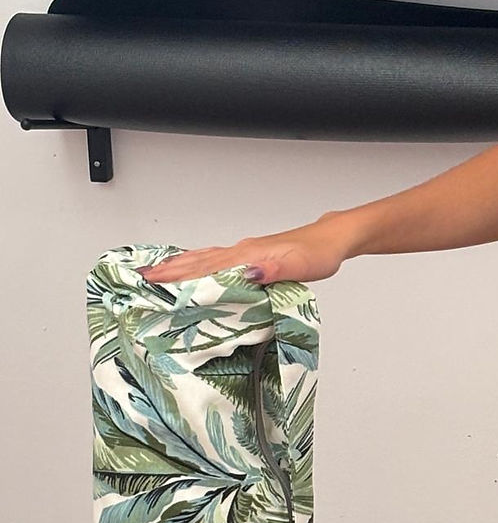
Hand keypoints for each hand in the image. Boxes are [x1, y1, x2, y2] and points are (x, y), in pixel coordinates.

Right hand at [135, 214, 347, 284]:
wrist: (331, 240)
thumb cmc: (318, 255)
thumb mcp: (301, 267)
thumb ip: (274, 271)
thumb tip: (248, 274)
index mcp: (247, 255)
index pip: (207, 268)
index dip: (180, 276)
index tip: (154, 282)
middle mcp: (241, 251)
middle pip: (197, 261)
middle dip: (168, 270)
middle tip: (141, 278)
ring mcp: (243, 252)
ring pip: (203, 258)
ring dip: (178, 265)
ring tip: (154, 272)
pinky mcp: (250, 256)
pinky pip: (214, 259)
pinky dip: (196, 263)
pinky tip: (191, 267)